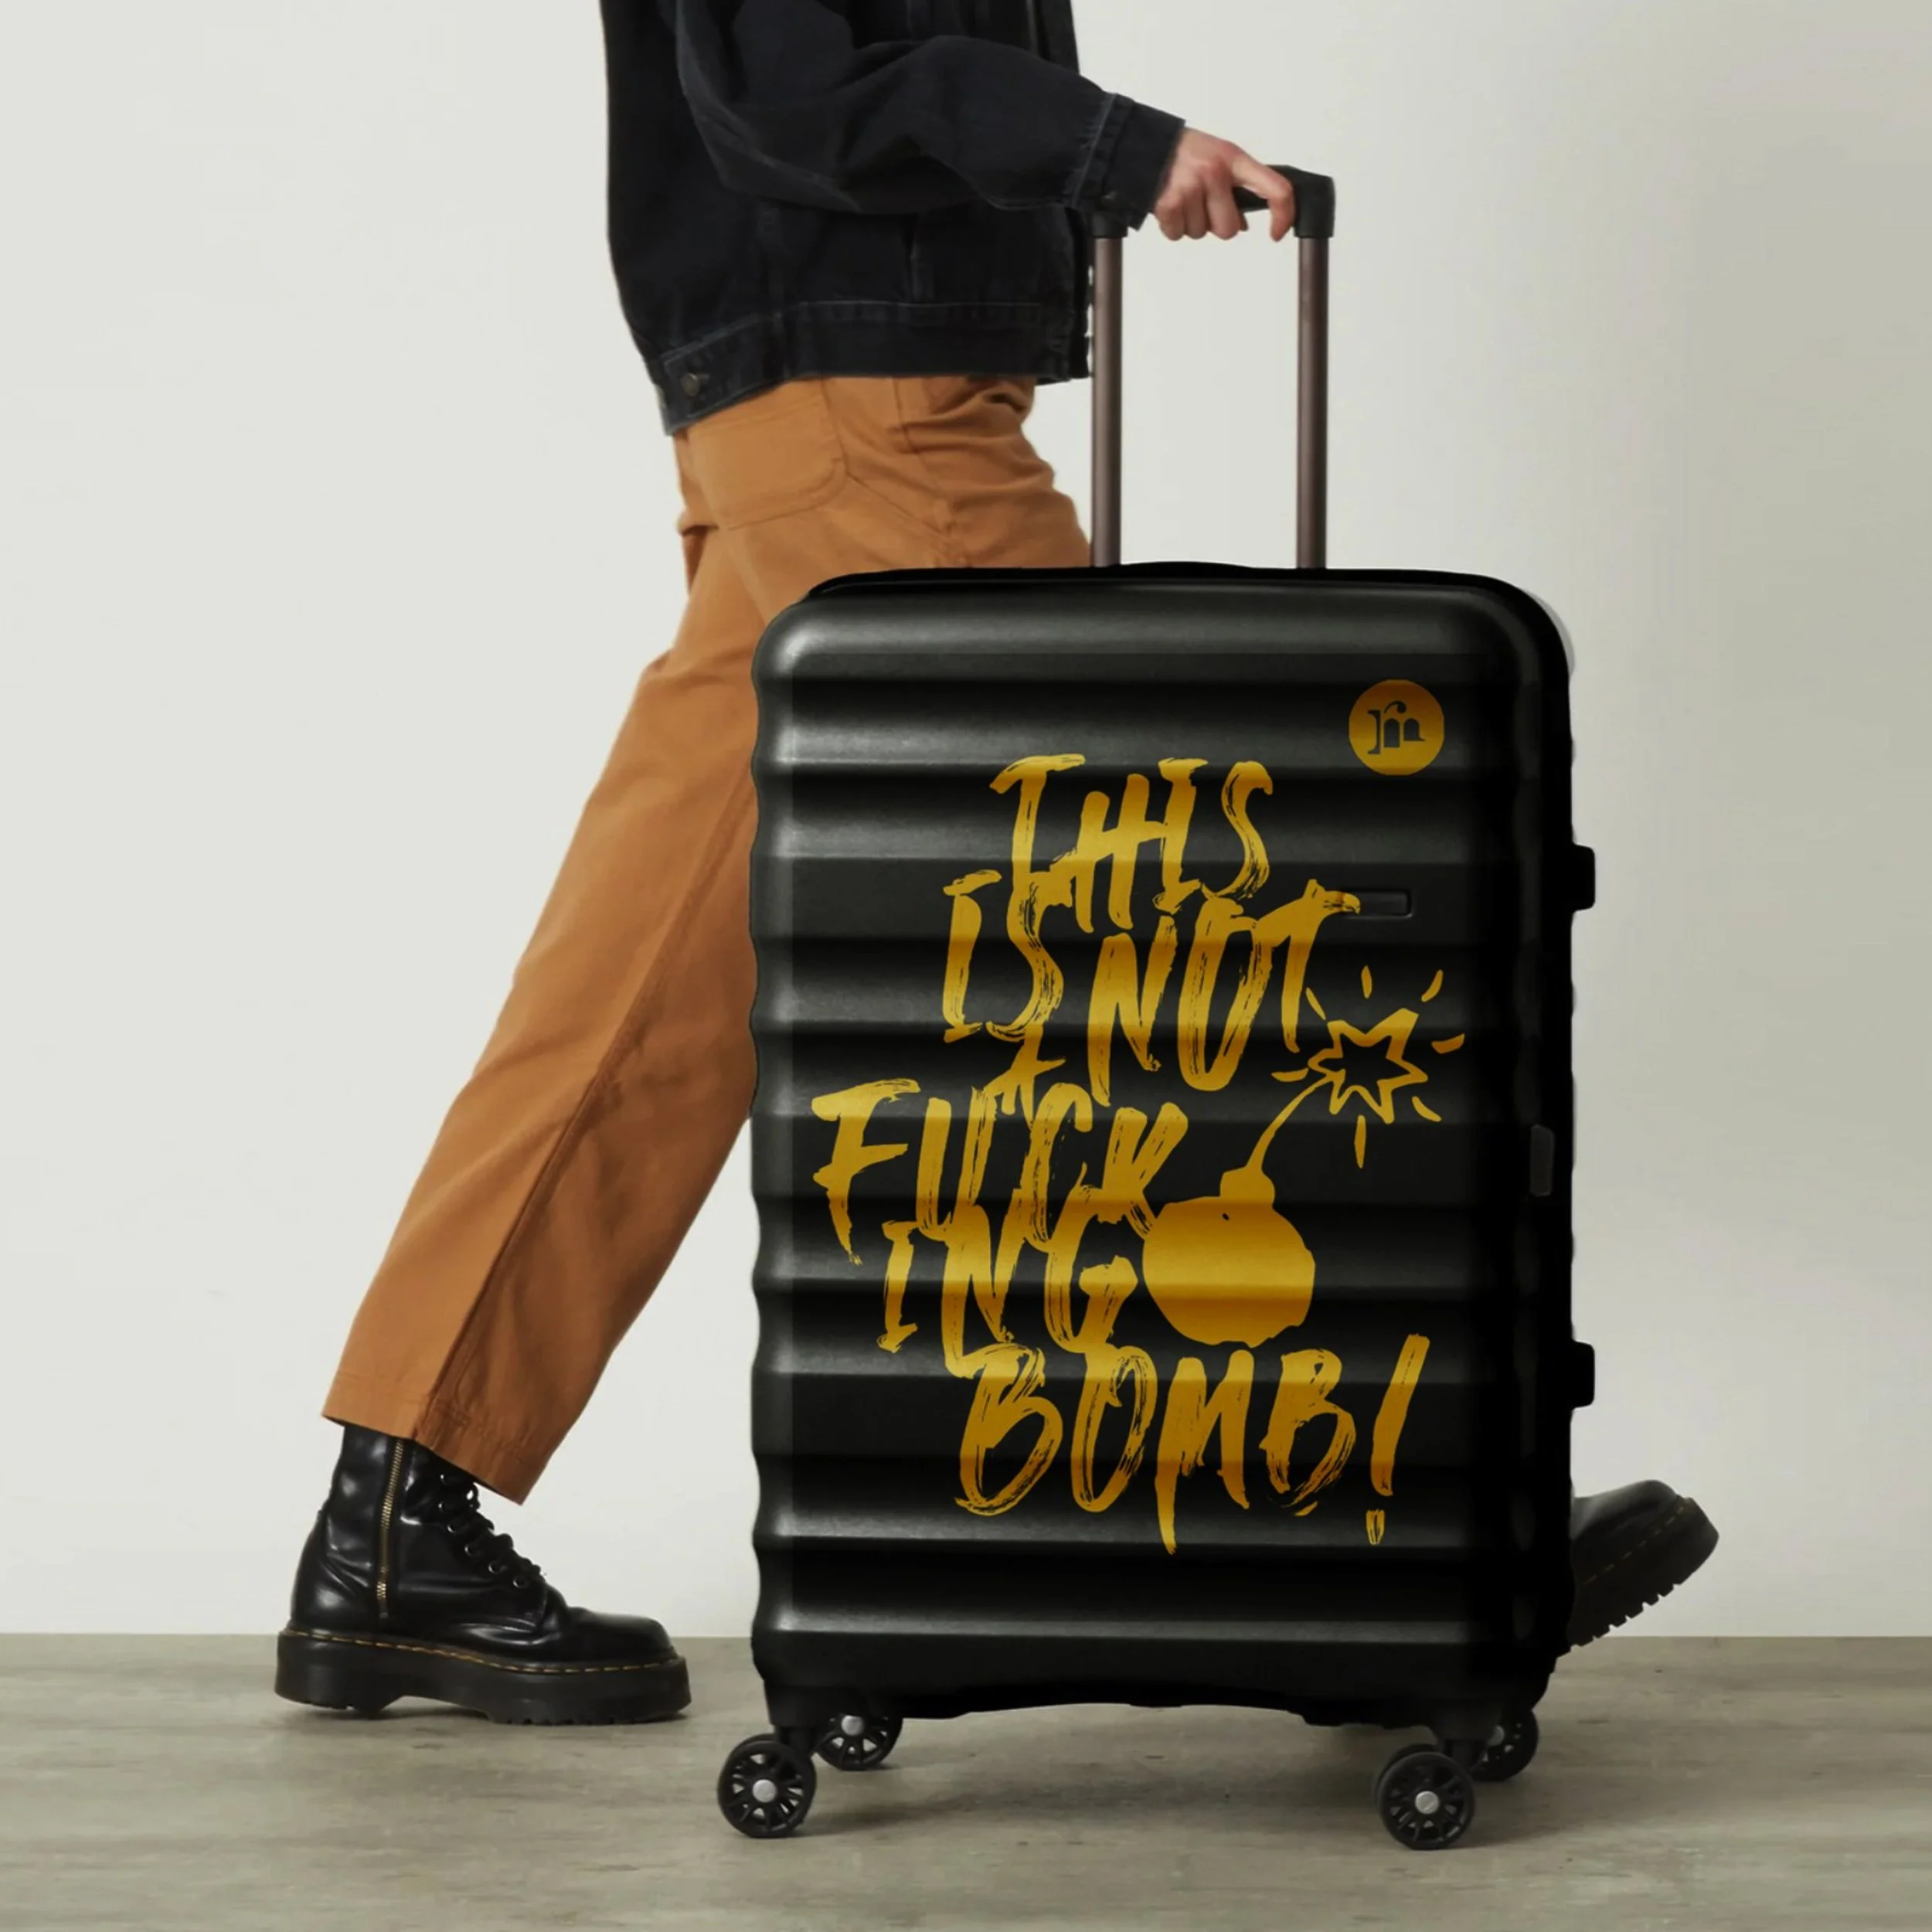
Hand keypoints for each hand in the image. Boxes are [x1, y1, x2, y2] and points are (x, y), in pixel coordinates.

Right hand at [1153, 131, 1294, 241]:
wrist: (1144, 145)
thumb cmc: (1183, 152)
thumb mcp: (1219, 157)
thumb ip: (1236, 187)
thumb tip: (1244, 223)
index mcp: (1234, 159)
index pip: (1275, 189)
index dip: (1283, 215)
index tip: (1277, 232)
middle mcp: (1215, 172)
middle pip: (1229, 229)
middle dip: (1215, 224)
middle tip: (1201, 203)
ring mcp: (1191, 188)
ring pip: (1201, 233)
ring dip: (1191, 223)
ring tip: (1183, 198)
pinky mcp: (1170, 204)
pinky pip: (1178, 234)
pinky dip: (1172, 226)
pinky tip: (1171, 206)